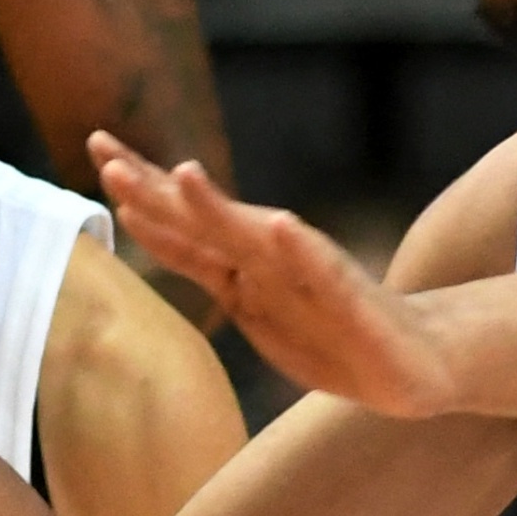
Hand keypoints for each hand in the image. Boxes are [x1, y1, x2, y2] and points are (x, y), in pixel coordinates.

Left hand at [89, 135, 455, 412]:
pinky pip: (324, 275)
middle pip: (205, 219)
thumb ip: (211, 272)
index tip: (99, 151)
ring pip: (257, 238)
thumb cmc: (333, 336)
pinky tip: (280, 227)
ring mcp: (311, 275)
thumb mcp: (255, 309)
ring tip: (183, 175)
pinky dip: (301, 252)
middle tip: (105, 152)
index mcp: (244, 267)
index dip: (141, 191)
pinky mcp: (353, 301)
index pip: (183, 225)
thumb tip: (153, 230)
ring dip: (218, 208)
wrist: (417, 364)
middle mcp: (272, 260)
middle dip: (154, 187)